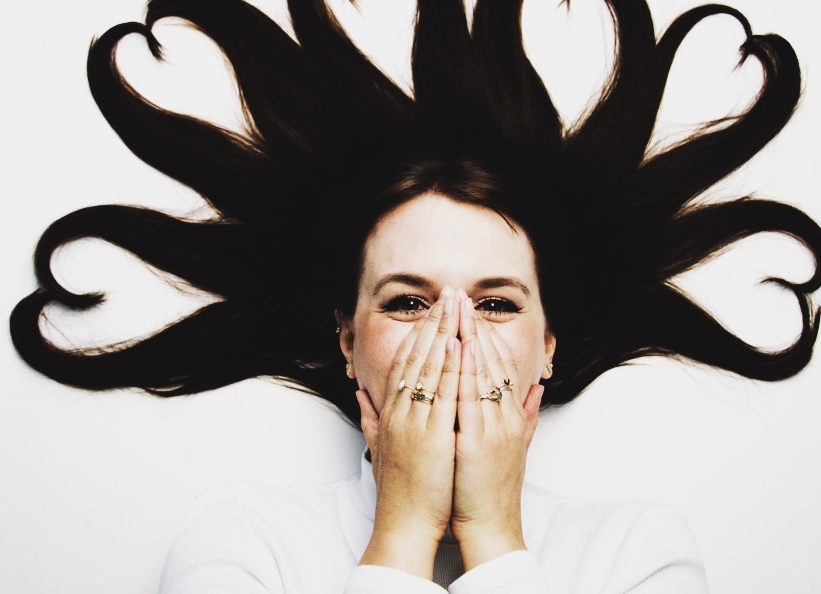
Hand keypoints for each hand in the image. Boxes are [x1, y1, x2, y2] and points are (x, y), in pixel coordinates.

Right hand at [358, 287, 461, 579]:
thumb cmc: (397, 493)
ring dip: (444, 333)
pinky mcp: (433, 436)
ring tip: (456, 306)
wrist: (403, 526)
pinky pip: (444, 394)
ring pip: (429, 368)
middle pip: (416, 357)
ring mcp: (415, 422)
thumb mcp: (378, 449)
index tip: (432, 310)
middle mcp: (400, 412)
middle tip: (447, 294)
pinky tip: (460, 344)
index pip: (404, 362)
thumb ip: (370, 419)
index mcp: (391, 413)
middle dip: (433, 322)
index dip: (418, 333)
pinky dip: (452, 367)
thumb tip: (360, 396)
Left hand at [452, 295, 543, 570]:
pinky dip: (464, 372)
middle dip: (475, 327)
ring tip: (456, 311)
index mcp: (512, 416)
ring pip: (483, 373)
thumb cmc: (494, 490)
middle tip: (460, 297)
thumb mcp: (517, 446)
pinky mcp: (479, 440)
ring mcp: (494, 427)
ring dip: (469, 339)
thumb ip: (527, 415)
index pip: (501, 365)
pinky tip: (456, 349)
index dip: (486, 335)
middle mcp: (506, 416)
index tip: (471, 311)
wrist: (492, 526)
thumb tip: (537, 388)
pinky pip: (471, 398)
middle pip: (492, 362)